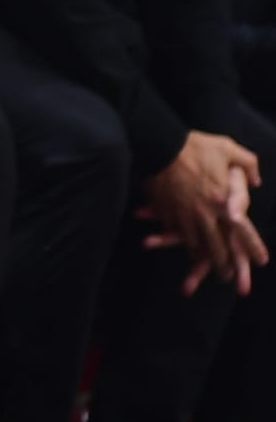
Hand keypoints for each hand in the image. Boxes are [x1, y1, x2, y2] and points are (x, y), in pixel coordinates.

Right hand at [142, 131, 267, 295]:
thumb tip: (255, 180)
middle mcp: (205, 213)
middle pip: (217, 247)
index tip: (261, 262)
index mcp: (223, 200)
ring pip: (194, 245)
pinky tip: (183, 247)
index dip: (254, 247)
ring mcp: (183, 215)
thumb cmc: (195, 146)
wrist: (160, 145)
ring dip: (201, 259)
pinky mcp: (166, 212)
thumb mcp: (227, 148)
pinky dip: (179, 242)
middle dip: (223, 265)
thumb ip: (248, 164)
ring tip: (205, 267)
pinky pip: (174, 233)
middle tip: (227, 276)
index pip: (243, 230)